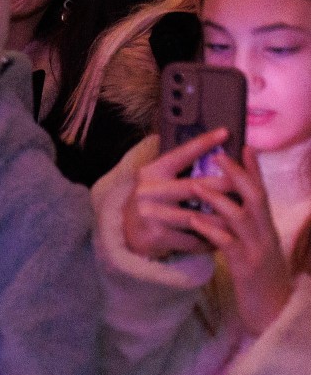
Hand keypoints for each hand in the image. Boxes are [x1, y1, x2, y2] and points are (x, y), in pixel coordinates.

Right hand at [122, 129, 228, 260]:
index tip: (224, 133)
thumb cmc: (155, 202)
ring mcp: (151, 213)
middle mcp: (149, 190)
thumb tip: (217, 157)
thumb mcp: (160, 182)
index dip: (202, 143)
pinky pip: (191, 239)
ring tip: (241, 219)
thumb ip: (181, 172)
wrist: (128, 232)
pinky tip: (219, 241)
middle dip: (223, 185)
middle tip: (246, 183)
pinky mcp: (156, 235)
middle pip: (194, 186)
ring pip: (196, 217)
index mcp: (152, 172)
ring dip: (221, 220)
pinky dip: (208, 241)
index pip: (180, 154)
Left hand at [187, 148, 294, 336]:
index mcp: (268, 229)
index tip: (245, 145)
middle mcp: (267, 236)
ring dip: (218, 199)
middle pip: (257, 198)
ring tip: (197, 184)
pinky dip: (211, 229)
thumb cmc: (261, 280)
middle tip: (219, 155)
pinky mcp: (247, 269)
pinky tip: (195, 219)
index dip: (254, 170)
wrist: (274, 315)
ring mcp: (258, 251)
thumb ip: (247, 228)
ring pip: (242, 218)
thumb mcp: (256, 249)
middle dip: (238, 175)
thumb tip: (229, 205)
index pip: (263, 193)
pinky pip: (228, 244)